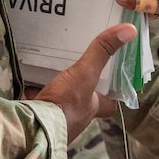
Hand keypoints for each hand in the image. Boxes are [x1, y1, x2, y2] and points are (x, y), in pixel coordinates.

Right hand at [33, 23, 137, 144]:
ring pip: (59, 101)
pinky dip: (35, 93)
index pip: (109, 104)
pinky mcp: (35, 117)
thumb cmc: (64, 105)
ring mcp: (55, 119)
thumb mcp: (85, 73)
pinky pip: (37, 102)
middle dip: (80, 87)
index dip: (112, 93)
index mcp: (93, 108)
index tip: (114, 81)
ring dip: (56, 90)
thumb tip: (130, 30)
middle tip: (78, 69)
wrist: (30, 128)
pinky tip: (28, 80)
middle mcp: (76, 117)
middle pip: (83, 101)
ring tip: (53, 70)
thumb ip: (102, 52)